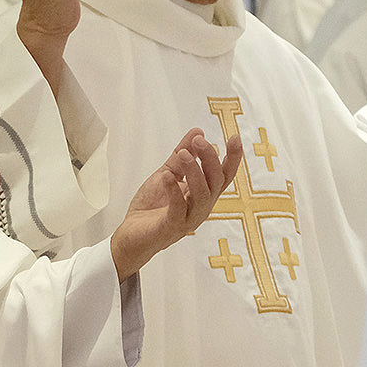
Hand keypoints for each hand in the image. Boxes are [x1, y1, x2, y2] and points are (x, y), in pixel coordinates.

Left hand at [108, 129, 244, 279]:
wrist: (132, 235)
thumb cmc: (152, 206)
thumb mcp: (167, 174)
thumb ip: (182, 154)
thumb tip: (198, 132)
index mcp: (203, 194)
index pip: (223, 175)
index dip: (232, 158)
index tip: (235, 137)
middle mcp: (201, 207)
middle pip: (215, 181)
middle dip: (209, 159)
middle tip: (199, 141)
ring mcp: (188, 218)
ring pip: (202, 194)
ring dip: (194, 171)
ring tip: (183, 154)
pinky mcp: (172, 226)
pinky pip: (178, 208)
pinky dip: (174, 190)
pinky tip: (167, 176)